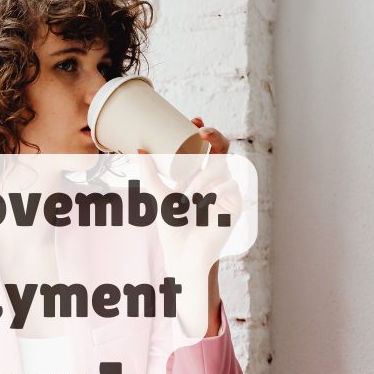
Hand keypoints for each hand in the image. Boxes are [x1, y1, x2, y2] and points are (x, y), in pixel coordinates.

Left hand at [136, 116, 241, 272]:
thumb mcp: (157, 195)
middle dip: (214, 135)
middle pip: (222, 149)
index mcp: (199, 175)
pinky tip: (205, 201)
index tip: (194, 119)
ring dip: (203, 179)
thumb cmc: (172, 228)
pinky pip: (230, 185)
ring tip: (189, 197)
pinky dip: (215, 191)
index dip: (204, 131)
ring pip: (221, 168)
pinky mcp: (235, 204)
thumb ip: (149, 173)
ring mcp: (226, 191)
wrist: (184, 254)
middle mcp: (215, 180)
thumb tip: (138, 149)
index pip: (206, 147)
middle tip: (200, 131)